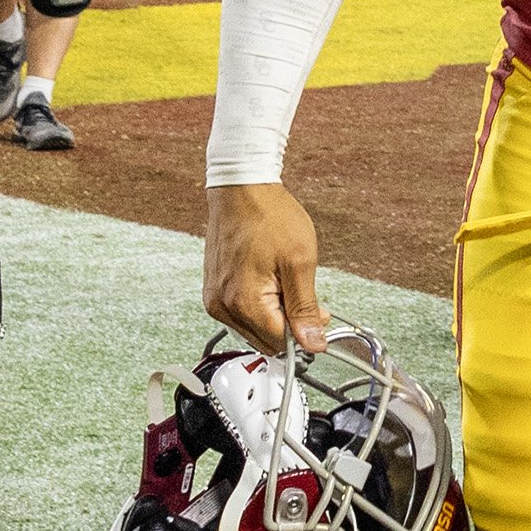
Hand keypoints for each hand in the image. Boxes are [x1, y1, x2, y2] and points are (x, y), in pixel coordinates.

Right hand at [206, 182, 326, 354]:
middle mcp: (222, 306)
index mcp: (243, 303)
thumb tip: (313, 343)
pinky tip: (267, 280)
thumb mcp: (300, 261)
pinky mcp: (213, 290)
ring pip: (252, 329)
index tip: (318, 313)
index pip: (280, 342)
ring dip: (273, 315)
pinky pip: (240, 314)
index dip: (305, 330)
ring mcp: (214, 299)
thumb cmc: (269, 215)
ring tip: (281, 280)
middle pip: (265, 340)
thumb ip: (305, 308)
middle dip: (288, 323)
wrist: (242, 188)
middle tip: (300, 290)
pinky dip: (258, 305)